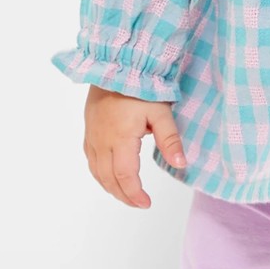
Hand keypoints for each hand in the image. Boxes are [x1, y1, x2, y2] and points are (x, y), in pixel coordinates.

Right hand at [81, 86, 187, 208]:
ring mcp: (92, 136)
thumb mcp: (161, 112)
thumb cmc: (141, 86)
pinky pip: (90, 159)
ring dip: (110, 187)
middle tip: (139, 203)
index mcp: (120, 138)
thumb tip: (181, 164)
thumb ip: (170, 140)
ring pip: (97, 171)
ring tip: (127, 195)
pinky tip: (109, 177)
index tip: (146, 204)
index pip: (125, 176)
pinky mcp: (88, 130)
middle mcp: (102, 140)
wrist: (115, 65)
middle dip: (124, 195)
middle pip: (108, 178)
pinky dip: (100, 174)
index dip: (135, 194)